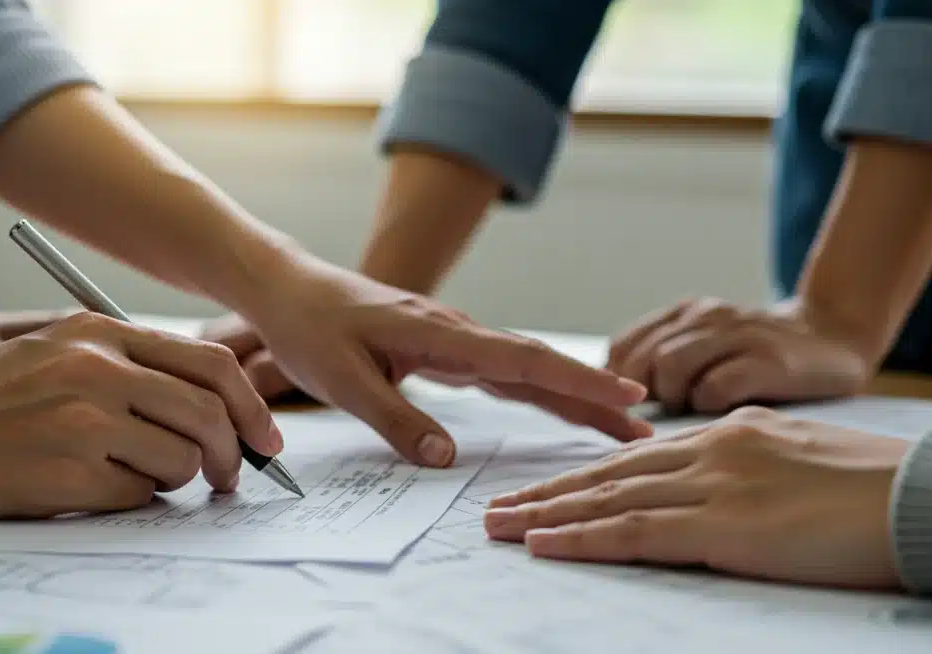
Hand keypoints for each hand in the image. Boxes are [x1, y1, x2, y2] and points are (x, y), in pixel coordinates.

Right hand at [0, 312, 281, 518]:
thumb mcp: (52, 353)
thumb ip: (125, 367)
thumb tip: (208, 407)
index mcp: (98, 332)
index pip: (210, 363)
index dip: (249, 406)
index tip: (263, 438)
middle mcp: (97, 367)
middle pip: (211, 413)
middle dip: (234, 454)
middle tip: (229, 479)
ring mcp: (82, 418)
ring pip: (182, 461)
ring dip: (175, 482)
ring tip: (134, 480)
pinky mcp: (65, 471)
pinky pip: (138, 498)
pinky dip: (131, 503)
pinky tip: (90, 491)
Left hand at [217, 262, 649, 468]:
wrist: (288, 289)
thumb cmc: (311, 328)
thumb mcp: (343, 379)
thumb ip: (394, 418)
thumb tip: (445, 459)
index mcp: (440, 335)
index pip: (523, 360)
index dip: (576, 381)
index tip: (625, 396)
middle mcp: (456, 333)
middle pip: (538, 366)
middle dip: (592, 394)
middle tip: (643, 423)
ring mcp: (452, 339)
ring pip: (525, 368)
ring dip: (571, 393)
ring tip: (617, 420)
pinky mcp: (442, 347)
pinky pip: (501, 370)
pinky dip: (537, 387)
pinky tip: (555, 400)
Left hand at [484, 407, 908, 590]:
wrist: (924, 495)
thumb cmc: (877, 486)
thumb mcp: (802, 459)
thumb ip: (749, 465)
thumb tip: (720, 485)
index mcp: (730, 433)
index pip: (638, 459)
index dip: (585, 477)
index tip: (545, 490)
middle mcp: (712, 451)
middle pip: (608, 475)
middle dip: (547, 493)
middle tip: (495, 508)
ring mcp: (715, 486)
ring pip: (608, 499)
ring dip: (547, 516)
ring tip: (498, 527)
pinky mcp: (725, 525)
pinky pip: (635, 531)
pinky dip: (582, 538)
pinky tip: (544, 544)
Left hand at [606, 297, 871, 413]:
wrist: (834, 336)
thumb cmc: (756, 358)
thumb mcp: (704, 348)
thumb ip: (663, 365)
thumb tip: (612, 406)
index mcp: (683, 314)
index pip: (623, 346)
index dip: (615, 385)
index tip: (625, 413)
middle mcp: (705, 316)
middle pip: (641, 358)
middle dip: (641, 398)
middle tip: (660, 423)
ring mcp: (737, 334)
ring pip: (671, 366)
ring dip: (674, 400)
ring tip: (692, 416)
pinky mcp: (769, 360)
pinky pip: (716, 386)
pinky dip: (709, 406)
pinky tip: (721, 415)